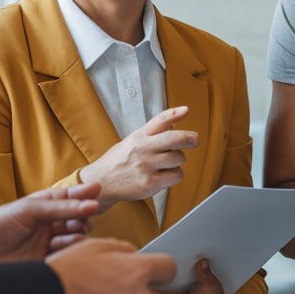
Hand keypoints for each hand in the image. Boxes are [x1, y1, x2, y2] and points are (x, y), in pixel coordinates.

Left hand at [0, 180, 102, 263]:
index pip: (70, 197)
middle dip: (84, 215)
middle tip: (86, 216)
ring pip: (76, 236)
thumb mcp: (28, 209)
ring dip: (80, 232)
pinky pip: (67, 254)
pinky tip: (68, 246)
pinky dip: (72, 249)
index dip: (84, 194)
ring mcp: (48, 242)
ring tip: (76, 231)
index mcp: (43, 205)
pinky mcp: (47, 261)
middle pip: (78, 217)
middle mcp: (49, 223)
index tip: (98, 191)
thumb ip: (59, 207)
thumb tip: (92, 204)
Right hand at [46, 238, 176, 293]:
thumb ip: (123, 249)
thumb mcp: (95, 246)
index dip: (160, 267)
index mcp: (138, 272)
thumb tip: (133, 255)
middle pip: (152, 292)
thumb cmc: (65, 275)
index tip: (154, 270)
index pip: (169, 268)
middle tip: (112, 285)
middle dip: (138, 289)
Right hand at [80, 106, 197, 203]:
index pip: (160, 120)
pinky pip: (176, 175)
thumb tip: (173, 123)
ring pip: (178, 158)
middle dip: (189, 139)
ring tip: (167, 164)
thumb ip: (152, 133)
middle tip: (194, 140)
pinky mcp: (150, 183)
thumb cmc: (118, 161)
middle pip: (175, 138)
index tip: (186, 110)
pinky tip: (165, 176)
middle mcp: (143, 148)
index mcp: (139, 136)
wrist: (100, 182)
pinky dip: (175, 175)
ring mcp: (146, 166)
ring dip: (178, 161)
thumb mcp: (131, 141)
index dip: (175, 113)